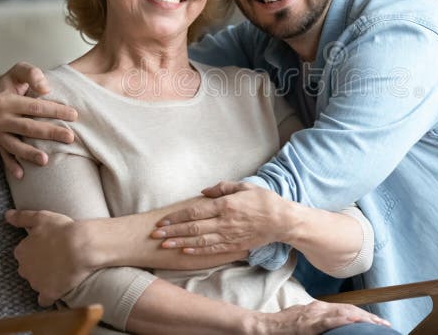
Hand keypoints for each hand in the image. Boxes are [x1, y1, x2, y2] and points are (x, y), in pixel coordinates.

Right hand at [0, 62, 77, 178]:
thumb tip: (46, 88)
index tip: (74, 115)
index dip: (55, 110)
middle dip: (50, 133)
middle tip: (70, 138)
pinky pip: (4, 155)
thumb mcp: (18, 71)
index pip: (35, 107)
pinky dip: (11, 166)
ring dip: (30, 154)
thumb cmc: (10, 83)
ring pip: (15, 145)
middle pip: (29, 127)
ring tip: (46, 161)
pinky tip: (22, 175)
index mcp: (6, 100)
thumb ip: (32, 74)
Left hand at [5, 209, 93, 306]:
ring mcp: (36, 282)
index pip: (23, 253)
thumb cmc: (62, 230)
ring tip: (61, 271)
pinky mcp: (48, 293)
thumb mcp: (41, 217)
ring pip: (36, 283)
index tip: (47, 247)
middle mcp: (24, 268)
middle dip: (38, 266)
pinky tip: (58, 290)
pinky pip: (45, 299)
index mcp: (22, 251)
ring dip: (45, 279)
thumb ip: (22, 217)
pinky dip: (50, 296)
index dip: (35, 250)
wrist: (81, 246)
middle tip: (55, 258)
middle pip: (28, 269)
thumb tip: (7, 215)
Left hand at [151, 181, 288, 254]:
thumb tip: (204, 192)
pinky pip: (212, 249)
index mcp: (225, 205)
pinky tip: (185, 251)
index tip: (162, 221)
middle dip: (172, 231)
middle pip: (192, 228)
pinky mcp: (234, 245)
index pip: (194, 212)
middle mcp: (224, 222)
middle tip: (155, 235)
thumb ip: (223, 187)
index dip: (176, 217)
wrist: (282, 221)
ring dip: (180, 242)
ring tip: (164, 245)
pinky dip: (197, 251)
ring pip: (199, 240)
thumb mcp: (244, 186)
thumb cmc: (264, 200)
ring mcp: (228, 235)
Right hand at [253, 300, 390, 333]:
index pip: (346, 309)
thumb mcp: (304, 321)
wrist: (265, 327)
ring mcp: (314, 314)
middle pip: (349, 309)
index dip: (363, 314)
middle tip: (385, 323)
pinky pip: (330, 321)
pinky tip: (355, 321)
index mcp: (319, 308)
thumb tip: (331, 327)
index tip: (377, 320)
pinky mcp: (309, 323)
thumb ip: (318, 322)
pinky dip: (343, 320)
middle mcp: (319, 308)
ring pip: (343, 313)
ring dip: (362, 318)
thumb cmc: (283, 327)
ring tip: (377, 324)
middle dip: (368, 316)